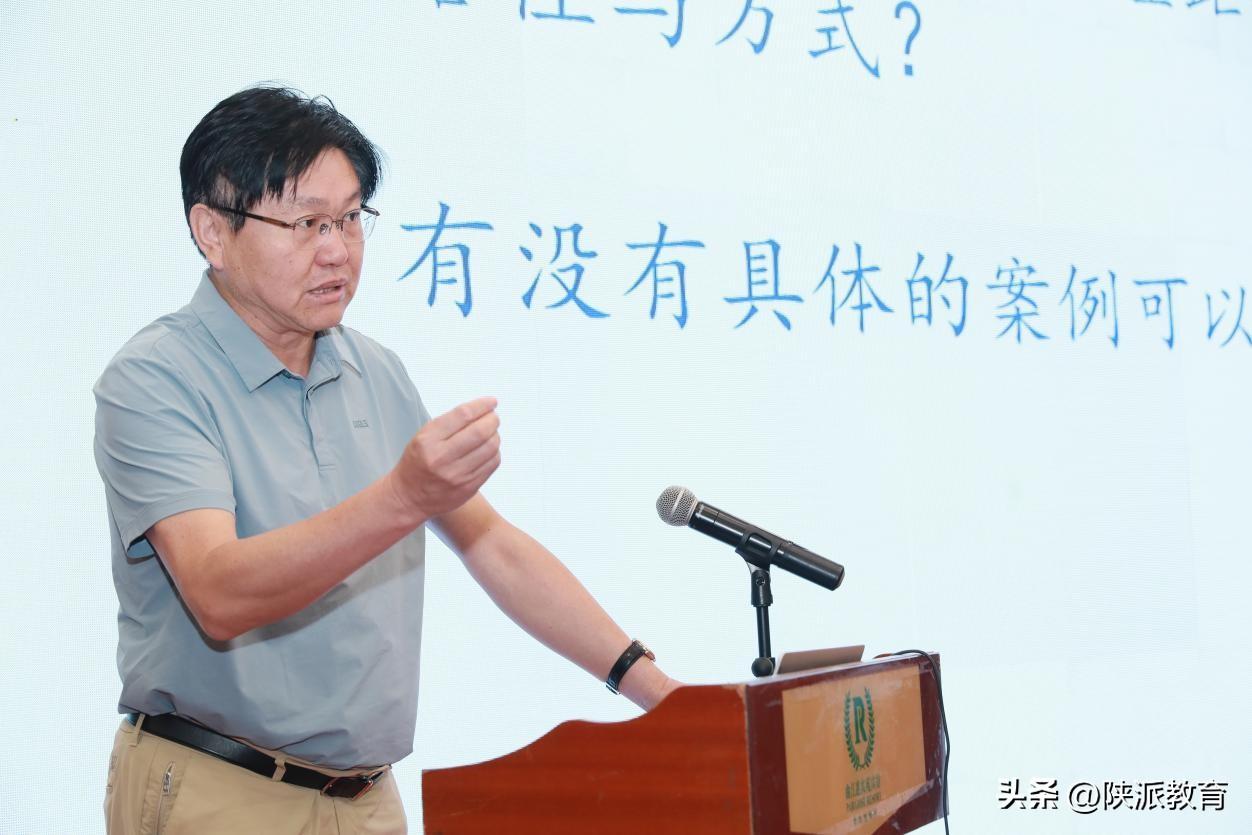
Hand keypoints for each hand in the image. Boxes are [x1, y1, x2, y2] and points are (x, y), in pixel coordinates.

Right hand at [389, 397, 500, 522]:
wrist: (409, 498)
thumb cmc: (417, 463)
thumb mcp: (423, 437)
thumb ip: (449, 424)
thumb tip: (481, 410)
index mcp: (428, 441)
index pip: (462, 415)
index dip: (481, 405)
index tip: (491, 401)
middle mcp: (442, 458)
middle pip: (480, 431)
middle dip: (492, 420)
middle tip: (493, 417)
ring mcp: (457, 475)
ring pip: (490, 447)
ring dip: (495, 435)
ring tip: (491, 433)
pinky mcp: (468, 487)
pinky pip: (492, 464)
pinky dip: (494, 452)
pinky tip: (488, 449)